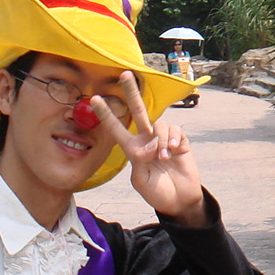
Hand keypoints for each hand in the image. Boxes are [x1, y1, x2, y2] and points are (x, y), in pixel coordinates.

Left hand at [92, 71, 206, 225]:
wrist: (179, 200)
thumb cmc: (156, 192)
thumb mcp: (140, 181)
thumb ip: (140, 161)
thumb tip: (151, 144)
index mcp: (133, 149)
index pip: (116, 128)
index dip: (106, 114)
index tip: (94, 99)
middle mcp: (146, 139)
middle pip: (138, 110)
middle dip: (131, 92)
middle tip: (125, 74)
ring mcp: (163, 139)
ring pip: (159, 124)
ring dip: (161, 141)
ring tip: (164, 158)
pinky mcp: (180, 140)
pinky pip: (175, 130)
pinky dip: (173, 140)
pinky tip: (174, 151)